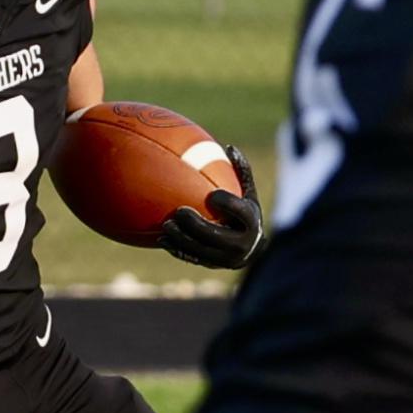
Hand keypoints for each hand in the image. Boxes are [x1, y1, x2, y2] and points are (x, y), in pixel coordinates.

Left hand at [160, 145, 264, 268]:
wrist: (249, 247)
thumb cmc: (244, 212)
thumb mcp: (247, 192)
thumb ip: (240, 172)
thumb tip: (229, 147)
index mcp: (251, 222)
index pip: (240, 212)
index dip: (227, 204)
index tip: (211, 195)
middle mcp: (241, 244)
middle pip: (216, 235)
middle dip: (196, 225)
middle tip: (179, 211)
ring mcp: (226, 259)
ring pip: (202, 251)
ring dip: (182, 239)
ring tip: (166, 225)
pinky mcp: (212, 265)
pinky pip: (193, 258)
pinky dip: (177, 249)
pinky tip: (162, 240)